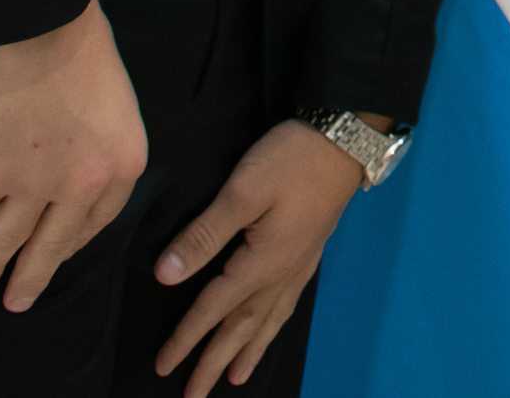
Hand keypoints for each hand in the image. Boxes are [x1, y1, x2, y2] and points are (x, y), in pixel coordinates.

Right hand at [0, 0, 147, 311]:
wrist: (41, 28)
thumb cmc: (84, 50)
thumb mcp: (117, 103)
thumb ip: (102, 144)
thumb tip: (81, 169)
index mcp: (122, 165)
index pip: (98, 222)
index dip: (74, 243)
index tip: (57, 256)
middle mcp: (83, 185)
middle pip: (54, 245)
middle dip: (32, 277)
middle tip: (17, 303)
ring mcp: (35, 185)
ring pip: (8, 239)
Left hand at [149, 119, 365, 394]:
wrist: (347, 138)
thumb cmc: (291, 159)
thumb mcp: (243, 191)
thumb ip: (204, 234)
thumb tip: (166, 276)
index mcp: (261, 263)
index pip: (213, 308)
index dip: (185, 338)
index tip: (162, 365)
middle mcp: (281, 273)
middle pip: (242, 327)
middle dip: (214, 363)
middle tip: (193, 396)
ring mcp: (299, 264)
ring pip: (268, 320)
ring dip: (248, 350)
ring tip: (235, 378)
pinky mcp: (310, 250)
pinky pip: (288, 303)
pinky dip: (275, 324)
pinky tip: (272, 326)